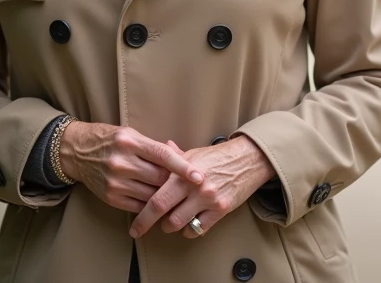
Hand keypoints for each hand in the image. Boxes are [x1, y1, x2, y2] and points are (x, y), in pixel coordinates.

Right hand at [59, 123, 204, 213]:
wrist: (77, 151)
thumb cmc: (110, 140)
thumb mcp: (132, 135)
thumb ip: (155, 148)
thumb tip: (183, 159)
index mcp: (130, 142)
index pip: (163, 156)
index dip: (183, 167)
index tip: (199, 177)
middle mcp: (122, 162)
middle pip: (159, 178)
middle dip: (175, 183)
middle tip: (189, 186)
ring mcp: (115, 182)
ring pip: (151, 195)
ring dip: (165, 196)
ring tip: (175, 195)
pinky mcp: (111, 197)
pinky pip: (139, 206)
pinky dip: (151, 204)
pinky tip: (157, 201)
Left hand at [129, 137, 275, 239]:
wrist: (247, 159)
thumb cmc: (217, 157)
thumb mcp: (193, 154)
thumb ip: (173, 158)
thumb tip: (157, 151)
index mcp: (183, 173)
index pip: (157, 198)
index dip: (142, 215)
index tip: (134, 225)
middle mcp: (194, 187)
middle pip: (164, 213)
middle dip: (149, 224)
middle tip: (141, 229)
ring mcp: (208, 199)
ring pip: (179, 223)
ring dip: (171, 226)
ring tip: (169, 221)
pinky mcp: (221, 209)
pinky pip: (199, 229)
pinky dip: (190, 229)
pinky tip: (189, 223)